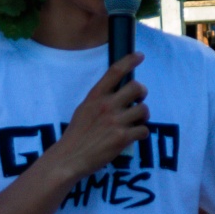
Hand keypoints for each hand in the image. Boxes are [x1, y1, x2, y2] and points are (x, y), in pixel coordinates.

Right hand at [49, 54, 147, 179]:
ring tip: (136, 121)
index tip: (140, 55)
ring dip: (144, 116)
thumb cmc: (77, 134)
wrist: (70, 157)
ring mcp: (115, 121)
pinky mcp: (122, 138)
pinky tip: (134, 135)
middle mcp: (107, 106)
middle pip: (137, 87)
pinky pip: (144, 130)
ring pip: (144, 110)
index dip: (129, 60)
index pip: (115, 72)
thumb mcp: (84, 109)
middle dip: (142, 93)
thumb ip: (100, 100)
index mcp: (96, 96)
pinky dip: (142, 133)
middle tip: (139, 100)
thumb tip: (116, 94)